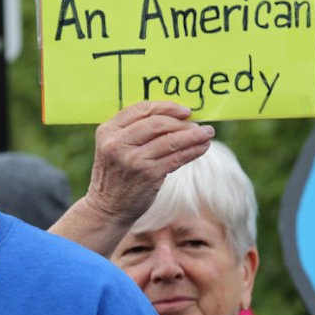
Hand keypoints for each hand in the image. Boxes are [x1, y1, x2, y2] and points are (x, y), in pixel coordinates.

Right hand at [49, 101, 213, 255]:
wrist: (107, 207)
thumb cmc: (116, 174)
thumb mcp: (114, 147)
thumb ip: (134, 131)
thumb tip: (175, 117)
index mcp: (108, 131)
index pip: (141, 109)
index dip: (166, 107)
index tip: (184, 111)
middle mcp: (118, 143)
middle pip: (157, 123)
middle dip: (181, 122)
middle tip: (198, 124)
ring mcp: (133, 159)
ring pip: (170, 140)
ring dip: (193, 135)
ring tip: (207, 133)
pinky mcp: (148, 174)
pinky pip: (176, 158)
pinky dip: (192, 150)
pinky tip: (202, 147)